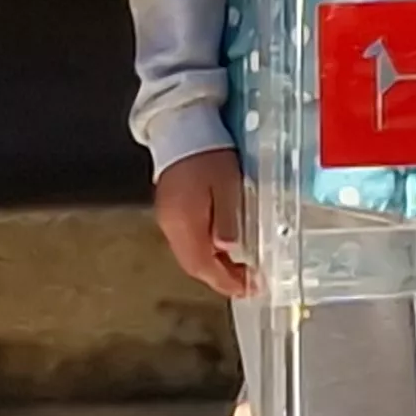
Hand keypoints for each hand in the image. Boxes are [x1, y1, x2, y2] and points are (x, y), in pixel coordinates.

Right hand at [153, 146, 253, 299]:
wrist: (182, 127)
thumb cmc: (209, 153)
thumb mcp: (227, 184)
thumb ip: (228, 219)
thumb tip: (229, 251)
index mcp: (184, 222)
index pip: (203, 264)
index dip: (226, 281)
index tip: (249, 288)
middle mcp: (171, 226)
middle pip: (193, 264)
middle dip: (220, 278)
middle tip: (248, 283)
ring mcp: (167, 218)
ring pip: (189, 255)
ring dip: (213, 266)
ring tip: (239, 269)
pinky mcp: (169, 210)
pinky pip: (186, 241)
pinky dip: (205, 251)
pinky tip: (221, 247)